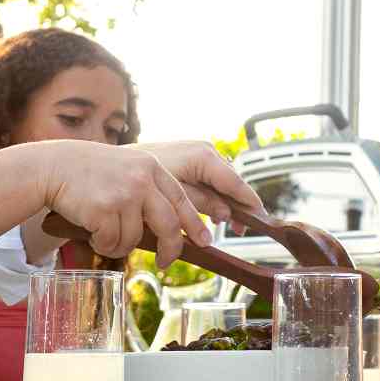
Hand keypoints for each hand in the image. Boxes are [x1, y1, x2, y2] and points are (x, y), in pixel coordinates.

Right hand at [41, 141, 241, 267]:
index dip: (195, 223)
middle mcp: (143, 179)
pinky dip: (104, 245)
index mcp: (152, 168)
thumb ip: (150, 188)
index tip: (207, 241)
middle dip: (171, 248)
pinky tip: (93, 231)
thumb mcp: (128, 168)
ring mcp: (124, 194)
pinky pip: (113, 243)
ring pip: (136, 238)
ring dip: (121, 244)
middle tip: (166, 262)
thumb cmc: (90, 172)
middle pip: (169, 224)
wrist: (54, 166)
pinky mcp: (105, 209)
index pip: (182, 200)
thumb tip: (173, 225)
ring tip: (105, 232)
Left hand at [137, 139, 266, 224]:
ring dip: (225, 202)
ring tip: (228, 225)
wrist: (117, 165)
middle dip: (237, 206)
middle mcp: (205, 151)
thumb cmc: (141, 179)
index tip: (262, 219)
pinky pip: (210, 179)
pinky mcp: (191, 158)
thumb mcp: (175, 196)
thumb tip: (225, 215)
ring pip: (222, 182)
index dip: (250, 203)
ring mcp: (198, 153)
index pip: (236, 183)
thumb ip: (202, 204)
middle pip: (231, 182)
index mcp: (204, 156)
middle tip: (240, 229)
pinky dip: (213, 195)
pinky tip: (212, 212)